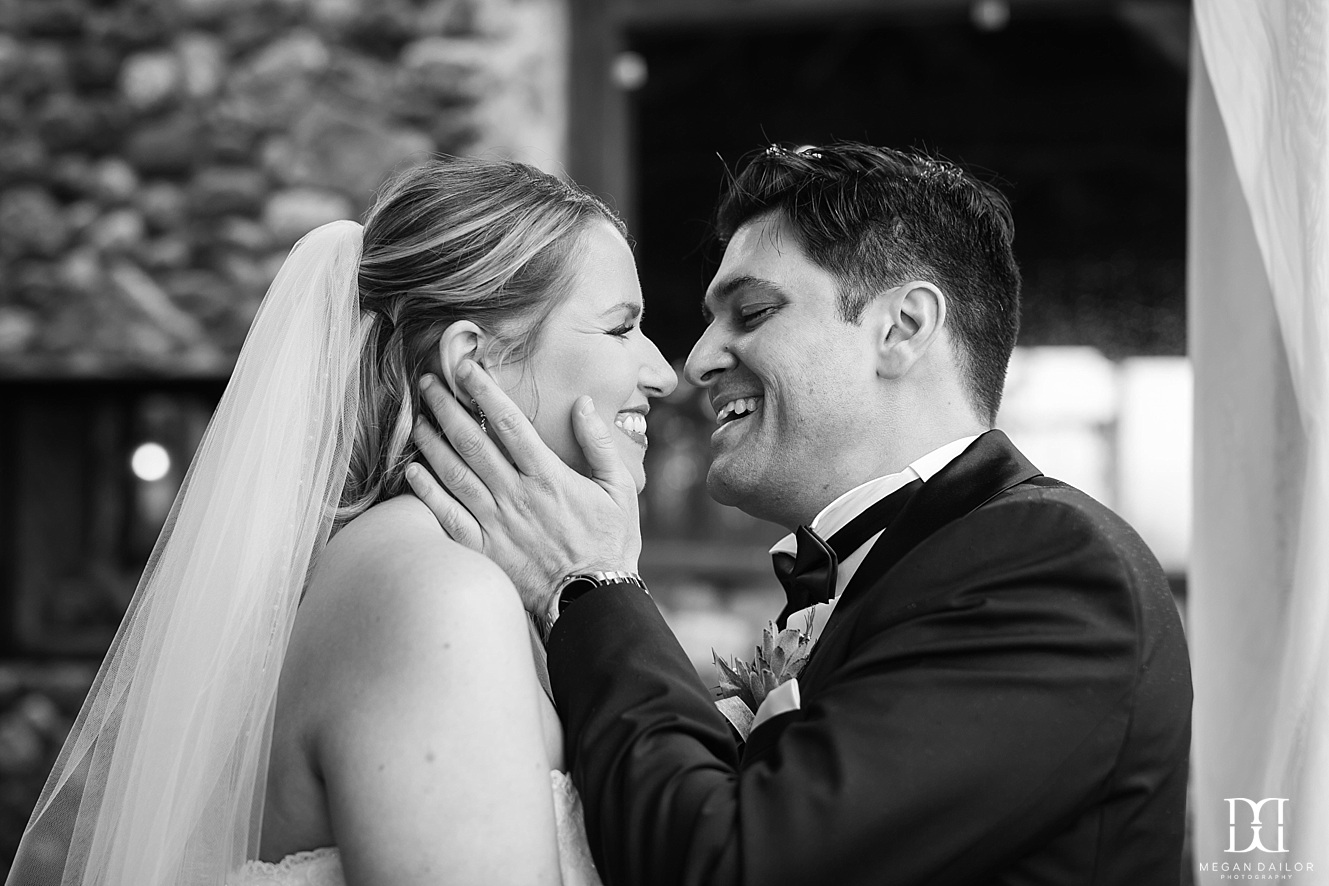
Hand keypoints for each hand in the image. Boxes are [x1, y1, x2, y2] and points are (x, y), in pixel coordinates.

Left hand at [407, 360, 641, 616]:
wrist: (593, 603)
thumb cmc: (610, 545)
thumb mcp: (619, 490)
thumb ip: (599, 444)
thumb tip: (583, 403)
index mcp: (548, 476)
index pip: (507, 423)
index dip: (483, 391)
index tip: (465, 368)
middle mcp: (516, 496)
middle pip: (472, 442)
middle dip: (447, 408)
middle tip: (429, 383)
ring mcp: (496, 524)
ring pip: (454, 474)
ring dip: (432, 443)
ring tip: (417, 419)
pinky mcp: (484, 550)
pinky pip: (447, 516)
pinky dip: (427, 492)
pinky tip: (411, 472)